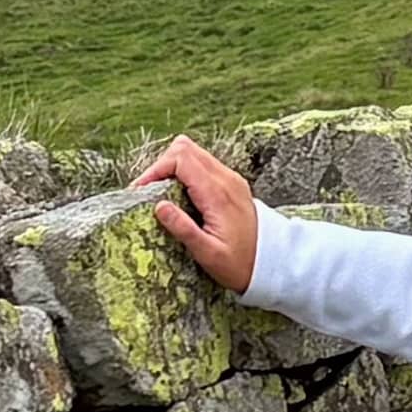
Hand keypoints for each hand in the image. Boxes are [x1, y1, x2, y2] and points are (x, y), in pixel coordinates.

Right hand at [131, 134, 258, 293]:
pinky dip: (184, 173)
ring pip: (194, 153)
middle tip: (147, 190)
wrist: (270, 263)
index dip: (155, 169)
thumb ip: (183, 229)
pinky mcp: (232, 184)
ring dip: (172, 168)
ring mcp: (231, 179)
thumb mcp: (207, 253)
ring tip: (159, 193)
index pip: (181, 158)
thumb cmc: (238, 263)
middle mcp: (227, 179)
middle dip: (161, 165)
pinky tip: (178, 196)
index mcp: (218, 193)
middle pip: (185, 148)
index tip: (140, 191)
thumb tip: (159, 206)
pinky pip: (203, 165)